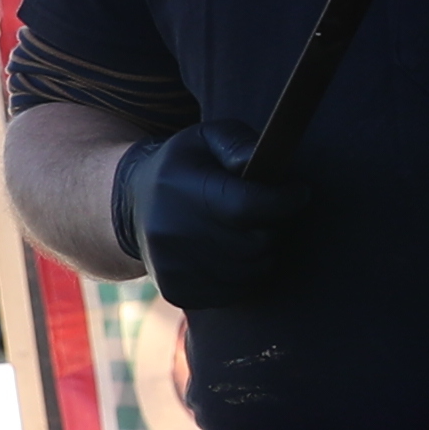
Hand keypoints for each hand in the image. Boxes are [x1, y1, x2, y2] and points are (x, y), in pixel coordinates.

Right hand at [110, 122, 301, 308]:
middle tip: (270, 212)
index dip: (283, 200)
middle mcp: (170, 232)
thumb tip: (254, 160)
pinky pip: (236, 291)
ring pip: (251, 271)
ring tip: (251, 231)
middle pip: (254, 243)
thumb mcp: (206, 138)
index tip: (297, 192)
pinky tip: (235, 253)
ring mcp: (171, 266)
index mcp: (180, 189)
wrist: (131, 205)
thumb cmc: (185, 167)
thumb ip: (236, 142)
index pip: (246, 206)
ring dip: (264, 252)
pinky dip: (246, 274)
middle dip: (275, 226)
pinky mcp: (177, 291)